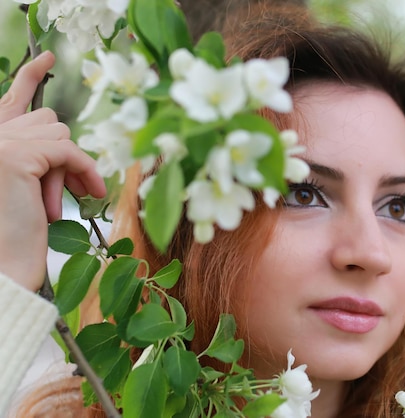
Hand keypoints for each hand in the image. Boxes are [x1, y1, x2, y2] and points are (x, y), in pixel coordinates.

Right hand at [0, 51, 105, 291]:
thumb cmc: (17, 233)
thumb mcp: (28, 184)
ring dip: (70, 168)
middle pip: (46, 120)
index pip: (11, 98)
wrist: (4, 267)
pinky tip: (91, 191)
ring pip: (60, 133)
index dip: (29, 76)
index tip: (46, 56)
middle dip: (63, 155)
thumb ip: (38, 155)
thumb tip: (61, 134)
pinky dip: (85, 171)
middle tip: (68, 194)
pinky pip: (68, 151)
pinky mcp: (13, 155)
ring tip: (59, 204)